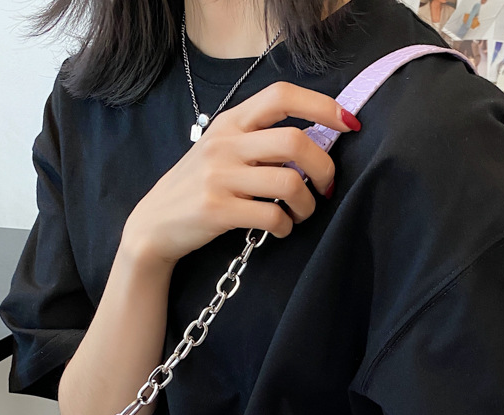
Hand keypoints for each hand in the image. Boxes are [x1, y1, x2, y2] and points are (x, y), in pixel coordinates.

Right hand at [122, 82, 360, 267]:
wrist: (154, 224)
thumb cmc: (198, 187)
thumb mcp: (221, 150)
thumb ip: (259, 140)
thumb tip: (315, 141)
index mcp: (231, 122)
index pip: (282, 96)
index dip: (321, 105)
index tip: (348, 124)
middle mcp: (225, 143)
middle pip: (294, 141)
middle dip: (324, 167)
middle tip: (326, 186)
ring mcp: (219, 176)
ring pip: (289, 183)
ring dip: (308, 205)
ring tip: (300, 214)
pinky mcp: (217, 210)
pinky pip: (272, 215)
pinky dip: (286, 226)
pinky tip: (279, 228)